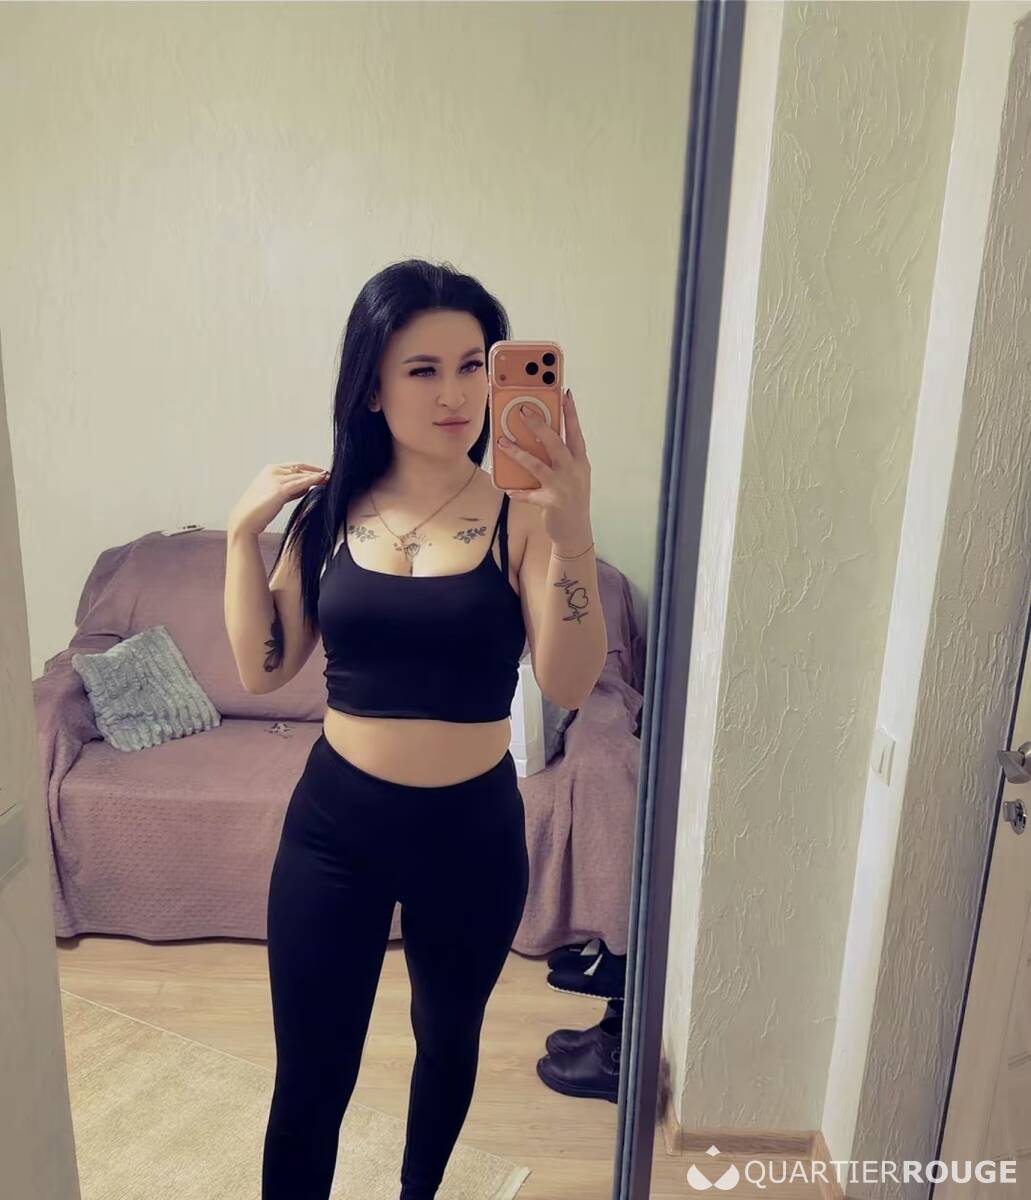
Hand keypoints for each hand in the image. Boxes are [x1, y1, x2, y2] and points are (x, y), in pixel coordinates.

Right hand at [228, 461, 328, 536]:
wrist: (245, 520)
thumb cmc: (259, 510)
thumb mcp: (276, 495)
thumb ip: (290, 489)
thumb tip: (306, 487)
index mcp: (270, 469)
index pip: (295, 466)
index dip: (310, 469)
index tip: (321, 473)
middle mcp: (273, 471)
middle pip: (300, 469)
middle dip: (316, 472)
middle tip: (329, 476)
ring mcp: (276, 478)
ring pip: (302, 475)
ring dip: (317, 477)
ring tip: (329, 479)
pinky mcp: (280, 489)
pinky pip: (301, 483)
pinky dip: (313, 481)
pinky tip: (322, 481)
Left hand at [495, 388, 591, 550]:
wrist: (576, 531)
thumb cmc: (571, 499)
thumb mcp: (573, 475)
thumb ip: (561, 458)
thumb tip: (538, 438)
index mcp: (579, 460)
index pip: (575, 431)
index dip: (570, 412)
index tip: (565, 392)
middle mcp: (573, 470)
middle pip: (555, 443)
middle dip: (539, 426)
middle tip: (522, 411)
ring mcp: (563, 486)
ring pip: (537, 465)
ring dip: (518, 453)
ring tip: (502, 441)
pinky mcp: (551, 502)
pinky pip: (529, 495)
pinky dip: (518, 492)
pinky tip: (508, 489)